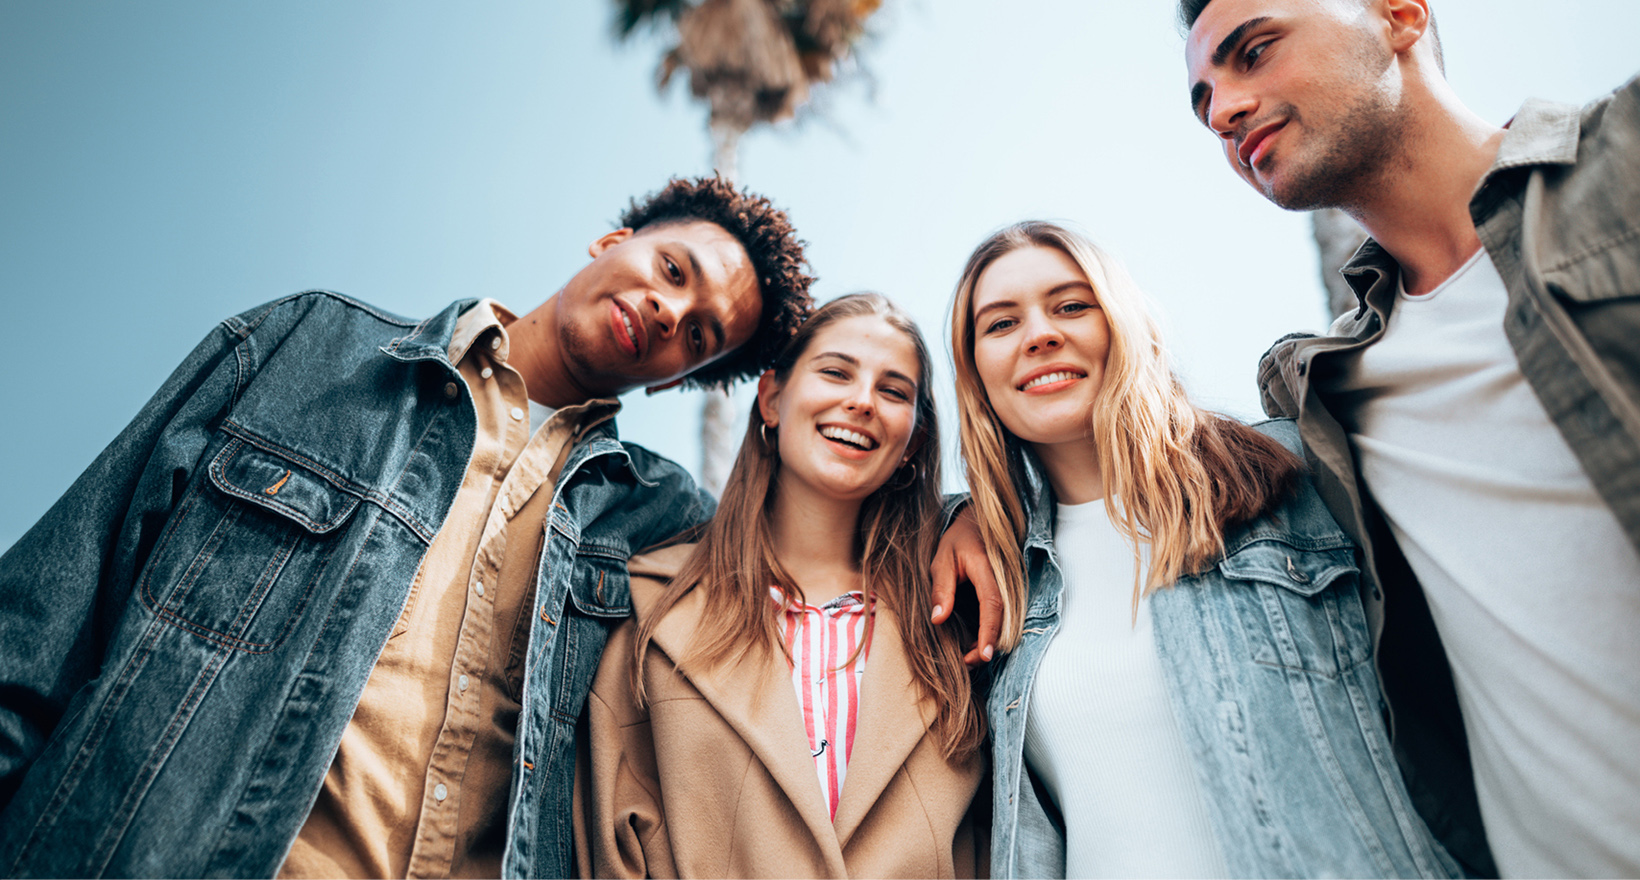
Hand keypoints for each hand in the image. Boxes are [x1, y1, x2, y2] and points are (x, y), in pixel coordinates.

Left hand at [931, 507, 1001, 666]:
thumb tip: (938, 619)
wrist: (977, 525)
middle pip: (1003, 620)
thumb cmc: (958, 541)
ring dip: (989, 642)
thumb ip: (941, 588)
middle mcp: (1004, 582)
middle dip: (987, 645)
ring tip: (968, 658)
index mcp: (987, 570)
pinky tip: (974, 644)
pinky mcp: (1004, 594)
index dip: (989, 632)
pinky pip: (1000, 617)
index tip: (984, 655)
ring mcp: (1007, 589)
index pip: (992, 604)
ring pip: (1004, 622)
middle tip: (967, 662)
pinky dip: (989, 633)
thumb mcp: (941, 560)